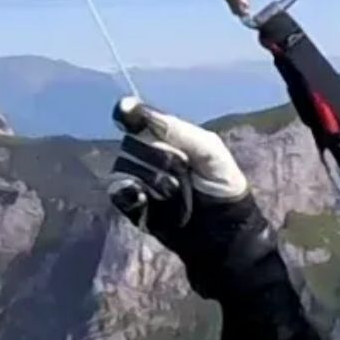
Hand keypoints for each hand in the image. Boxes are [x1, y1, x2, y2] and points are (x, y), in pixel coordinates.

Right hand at [107, 96, 251, 239]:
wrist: (223, 227)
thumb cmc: (221, 184)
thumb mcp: (210, 151)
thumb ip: (179, 130)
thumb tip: (140, 112)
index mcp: (167, 136)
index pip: (138, 118)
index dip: (130, 114)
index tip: (126, 112)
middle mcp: (147, 153)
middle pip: (132, 143)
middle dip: (157, 157)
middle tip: (182, 172)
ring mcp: (137, 177)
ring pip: (124, 166)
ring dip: (151, 179)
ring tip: (176, 192)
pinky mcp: (131, 201)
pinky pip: (116, 190)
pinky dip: (129, 193)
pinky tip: (144, 198)